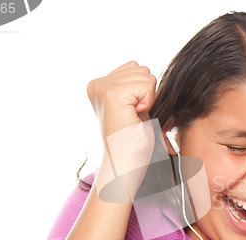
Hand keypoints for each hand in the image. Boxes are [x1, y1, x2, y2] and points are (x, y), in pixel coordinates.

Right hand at [86, 61, 157, 200]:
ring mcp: (102, 87)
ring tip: (133, 118)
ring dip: (147, 99)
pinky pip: (147, 84)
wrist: (126, 164)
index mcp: (98, 86)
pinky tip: (135, 117)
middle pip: (141, 69)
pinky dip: (148, 102)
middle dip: (146, 94)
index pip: (135, 68)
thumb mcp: (133, 105)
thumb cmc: (133, 142)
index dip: (143, 92)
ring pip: (145, 75)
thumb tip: (142, 68)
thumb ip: (132, 84)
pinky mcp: (112, 94)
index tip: (131, 113)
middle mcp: (96, 84)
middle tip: (133, 117)